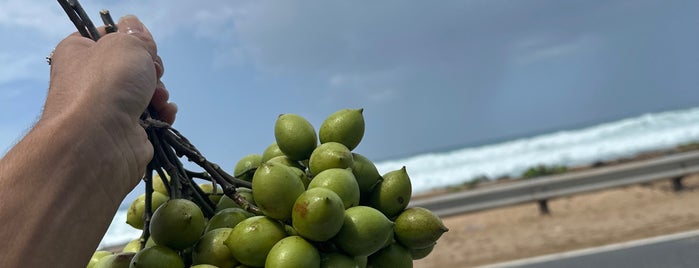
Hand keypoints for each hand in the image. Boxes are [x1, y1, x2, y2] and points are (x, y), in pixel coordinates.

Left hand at [43, 15, 176, 189]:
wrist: (99, 143)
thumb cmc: (107, 84)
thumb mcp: (126, 44)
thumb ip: (136, 34)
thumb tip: (134, 27)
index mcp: (78, 53)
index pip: (104, 37)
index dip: (128, 38)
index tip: (140, 45)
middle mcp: (89, 81)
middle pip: (131, 66)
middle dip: (151, 70)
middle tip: (153, 74)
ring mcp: (107, 108)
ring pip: (144, 91)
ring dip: (160, 93)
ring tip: (159, 99)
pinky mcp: (125, 131)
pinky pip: (151, 117)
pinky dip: (162, 114)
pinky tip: (165, 115)